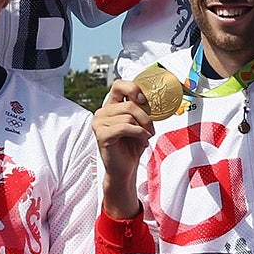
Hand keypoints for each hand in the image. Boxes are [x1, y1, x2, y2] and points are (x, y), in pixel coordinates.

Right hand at [92, 81, 156, 218]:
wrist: (125, 168)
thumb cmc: (132, 146)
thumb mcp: (140, 123)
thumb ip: (141, 109)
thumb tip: (154, 98)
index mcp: (111, 106)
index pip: (119, 85)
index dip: (133, 88)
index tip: (144, 99)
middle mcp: (102, 112)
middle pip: (129, 104)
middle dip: (146, 117)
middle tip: (150, 128)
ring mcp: (99, 123)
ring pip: (128, 116)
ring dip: (143, 128)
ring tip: (144, 137)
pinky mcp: (101, 134)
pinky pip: (125, 127)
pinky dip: (138, 134)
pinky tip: (141, 141)